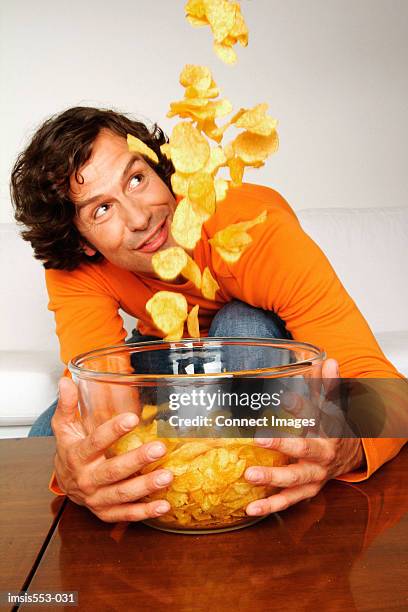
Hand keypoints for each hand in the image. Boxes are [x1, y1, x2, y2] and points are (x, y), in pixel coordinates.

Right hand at [51, 377, 173, 522]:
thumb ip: (68, 405)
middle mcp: (87, 479)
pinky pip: (126, 514)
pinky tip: (164, 505)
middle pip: (112, 471)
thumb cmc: (70, 450)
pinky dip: (145, 511)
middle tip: (159, 448)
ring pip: (122, 494)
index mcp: (77, 456)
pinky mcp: (106, 512)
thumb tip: (66, 381)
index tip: (132, 418)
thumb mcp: (64, 427)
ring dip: (145, 486)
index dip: (113, 431)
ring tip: (167, 476)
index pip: (95, 442)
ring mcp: (97, 498)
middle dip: (137, 460)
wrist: (64, 483)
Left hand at [244, 359, 364, 516]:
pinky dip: (271, 506)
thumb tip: (328, 361)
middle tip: (256, 446)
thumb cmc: (332, 427)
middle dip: (280, 452)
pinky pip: (288, 501)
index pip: (312, 422)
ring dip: (272, 482)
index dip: (296, 414)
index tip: (277, 408)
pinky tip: (251, 508)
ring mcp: (314, 477)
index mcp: (327, 433)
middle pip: (303, 454)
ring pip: (294, 482)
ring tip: (249, 477)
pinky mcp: (306, 491)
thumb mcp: (332, 405)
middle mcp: (321, 457)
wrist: (348, 455)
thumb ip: (328, 385)